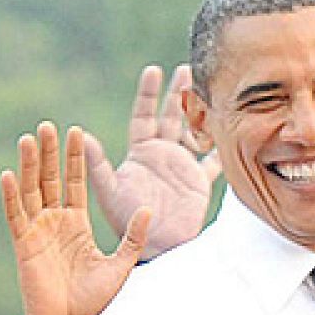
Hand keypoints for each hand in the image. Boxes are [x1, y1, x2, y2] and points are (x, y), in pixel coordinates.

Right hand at [4, 122, 149, 314]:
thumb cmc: (93, 298)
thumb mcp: (121, 264)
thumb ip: (133, 237)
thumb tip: (150, 209)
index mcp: (77, 225)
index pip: (76, 184)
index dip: (76, 160)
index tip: (78, 133)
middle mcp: (56, 222)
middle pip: (51, 180)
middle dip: (51, 153)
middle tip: (50, 125)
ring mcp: (38, 230)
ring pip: (32, 191)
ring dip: (30, 165)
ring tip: (31, 138)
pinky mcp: (24, 243)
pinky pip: (16, 215)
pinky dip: (12, 195)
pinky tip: (10, 174)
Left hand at [85, 65, 219, 258]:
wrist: (156, 244)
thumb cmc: (128, 219)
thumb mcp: (109, 191)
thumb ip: (98, 165)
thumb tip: (82, 135)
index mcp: (139, 152)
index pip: (143, 115)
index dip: (148, 93)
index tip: (153, 70)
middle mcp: (160, 155)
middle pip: (169, 117)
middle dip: (177, 94)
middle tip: (186, 70)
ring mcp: (180, 167)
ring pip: (192, 132)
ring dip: (200, 114)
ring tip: (210, 93)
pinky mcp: (198, 182)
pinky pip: (213, 161)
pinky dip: (222, 149)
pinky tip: (232, 134)